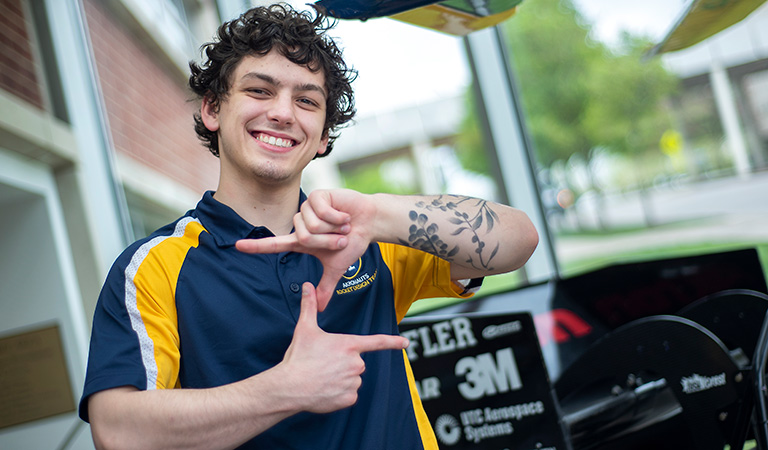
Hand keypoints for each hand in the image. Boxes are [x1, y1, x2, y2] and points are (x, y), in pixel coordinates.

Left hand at [236, 190, 375, 309]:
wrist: (369, 223)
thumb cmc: (352, 242)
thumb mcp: (336, 268)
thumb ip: (325, 287)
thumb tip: (319, 308)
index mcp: (301, 241)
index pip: (274, 245)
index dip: (256, 247)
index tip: (237, 246)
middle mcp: (300, 224)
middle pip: (304, 238)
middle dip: (328, 241)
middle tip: (340, 238)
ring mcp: (307, 209)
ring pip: (313, 225)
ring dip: (334, 229)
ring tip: (343, 225)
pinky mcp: (317, 196)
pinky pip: (322, 211)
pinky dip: (338, 217)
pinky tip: (344, 214)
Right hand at [279, 283, 407, 412]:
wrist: (290, 386)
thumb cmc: (299, 357)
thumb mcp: (305, 328)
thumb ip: (309, 306)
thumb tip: (308, 286)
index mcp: (349, 345)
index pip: (376, 342)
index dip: (392, 342)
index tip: (406, 343)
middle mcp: (356, 363)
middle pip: (357, 362)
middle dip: (344, 363)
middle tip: (325, 363)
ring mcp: (353, 381)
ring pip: (352, 379)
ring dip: (341, 378)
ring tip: (322, 377)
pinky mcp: (349, 398)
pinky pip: (348, 394)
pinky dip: (339, 394)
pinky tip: (325, 390)